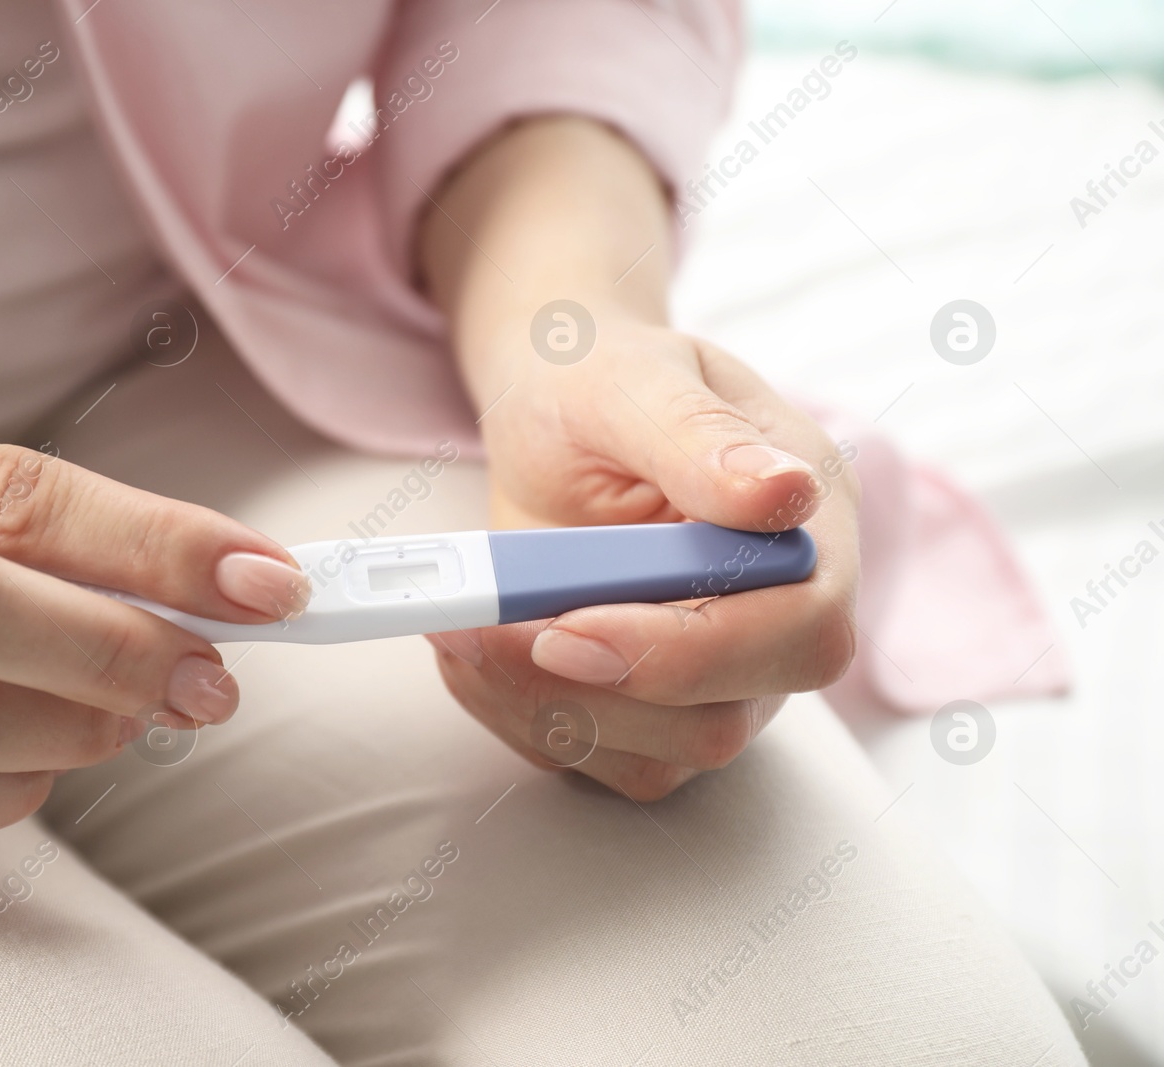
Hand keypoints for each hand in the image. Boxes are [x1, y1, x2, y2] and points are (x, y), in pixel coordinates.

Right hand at [0, 407, 308, 860]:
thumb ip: (37, 533)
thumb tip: (212, 590)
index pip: (4, 491)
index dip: (151, 541)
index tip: (263, 581)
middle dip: (114, 647)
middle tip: (209, 678)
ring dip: (74, 729)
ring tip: (136, 718)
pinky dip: (8, 793)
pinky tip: (48, 764)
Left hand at [418, 116, 859, 799]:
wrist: (557, 417)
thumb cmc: (600, 383)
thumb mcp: (630, 380)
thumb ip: (695, 435)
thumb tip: (782, 495)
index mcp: (810, 529)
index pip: (794, 632)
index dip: (683, 650)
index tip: (565, 627)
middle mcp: (781, 622)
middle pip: (725, 719)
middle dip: (587, 688)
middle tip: (477, 625)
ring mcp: (723, 682)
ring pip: (655, 756)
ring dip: (536, 703)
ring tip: (461, 621)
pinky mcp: (654, 717)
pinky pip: (596, 762)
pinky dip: (518, 715)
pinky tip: (475, 647)